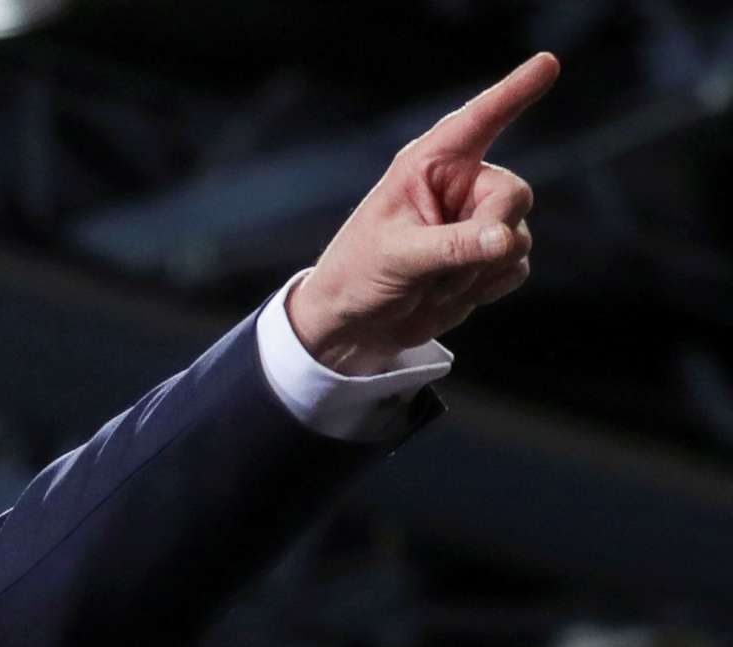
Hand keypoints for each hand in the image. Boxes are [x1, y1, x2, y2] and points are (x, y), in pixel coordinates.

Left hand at [287, 52, 557, 375]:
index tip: (548, 63)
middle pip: (514, 195)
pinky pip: (516, 267)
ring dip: (478, 272)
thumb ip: (453, 246)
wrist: (354, 327)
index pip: (479, 121)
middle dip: (490, 236)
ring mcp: (476, 222)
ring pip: (518, 237)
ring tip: (431, 285)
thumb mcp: (398, 256)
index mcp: (428, 165)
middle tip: (448, 270)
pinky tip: (447, 296)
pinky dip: (486, 288)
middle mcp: (459, 186)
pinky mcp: (488, 257)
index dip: (515, 92)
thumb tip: (506, 240)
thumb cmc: (358, 276)